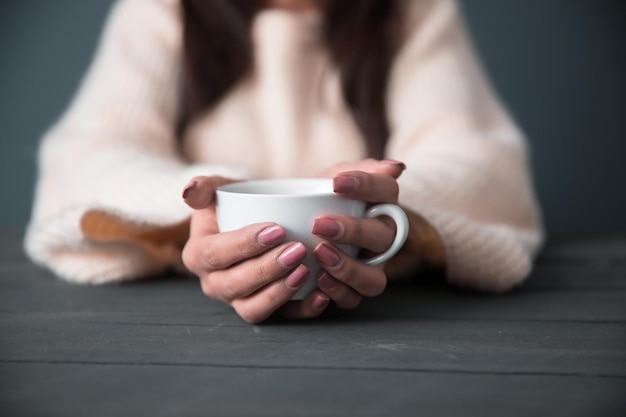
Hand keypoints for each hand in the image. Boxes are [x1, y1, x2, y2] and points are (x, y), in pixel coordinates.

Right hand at [181, 176, 329, 323]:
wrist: (260, 219)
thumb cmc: (238, 203)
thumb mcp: (221, 188)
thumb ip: (205, 185)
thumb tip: (188, 192)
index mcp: (198, 255)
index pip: (215, 254)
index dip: (244, 244)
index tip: (277, 229)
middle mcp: (215, 283)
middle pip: (235, 285)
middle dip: (267, 269)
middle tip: (297, 249)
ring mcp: (239, 300)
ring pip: (253, 309)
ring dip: (280, 293)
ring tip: (305, 270)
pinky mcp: (267, 309)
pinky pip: (282, 319)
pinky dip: (302, 311)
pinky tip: (321, 295)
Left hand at [312, 159, 406, 308]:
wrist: (304, 224)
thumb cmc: (325, 199)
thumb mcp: (335, 177)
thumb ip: (359, 170)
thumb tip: (396, 166)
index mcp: (382, 204)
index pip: (387, 190)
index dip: (366, 186)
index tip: (337, 183)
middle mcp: (383, 238)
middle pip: (382, 237)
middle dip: (353, 231)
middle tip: (319, 224)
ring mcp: (371, 267)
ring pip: (374, 279)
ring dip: (348, 269)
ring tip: (319, 253)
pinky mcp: (353, 290)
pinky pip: (353, 299)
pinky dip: (337, 292)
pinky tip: (317, 280)